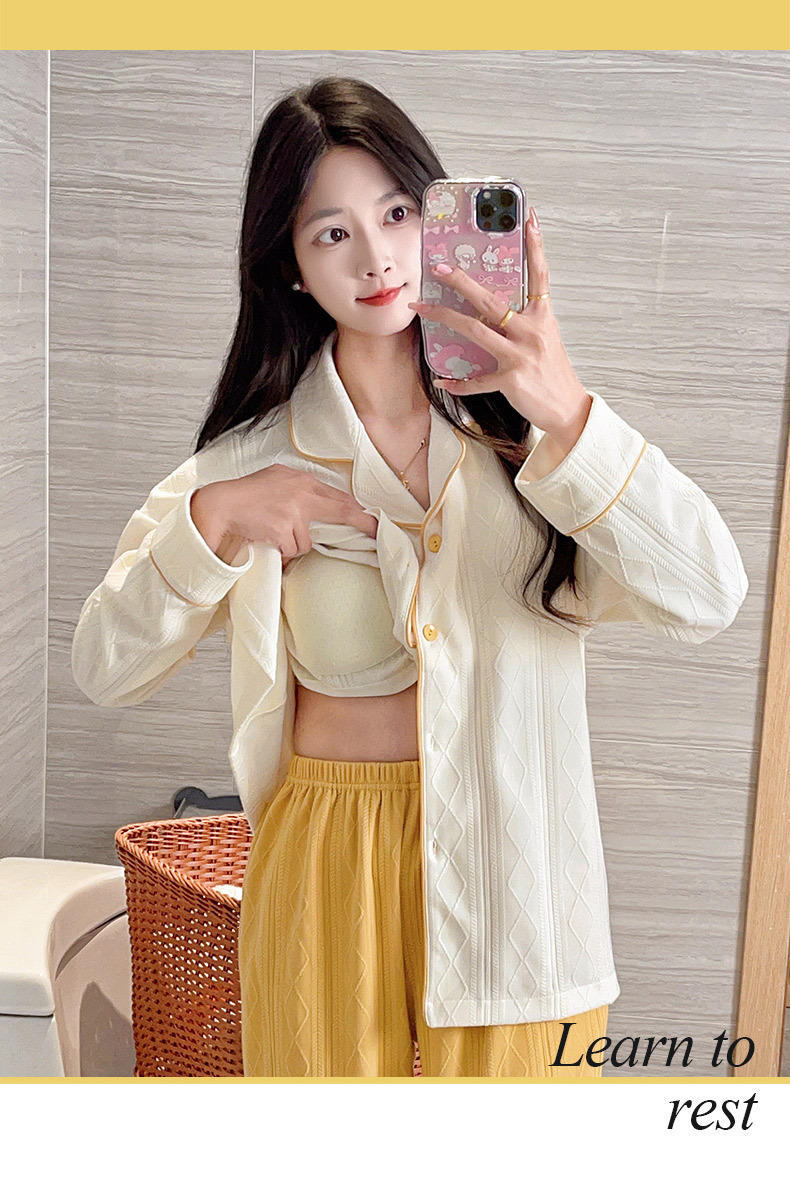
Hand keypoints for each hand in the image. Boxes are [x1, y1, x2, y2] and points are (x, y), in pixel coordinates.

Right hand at [200, 465, 378, 566]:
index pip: (338, 495)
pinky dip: (282, 552)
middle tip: (375, 531)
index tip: (373, 519)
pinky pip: (292, 551)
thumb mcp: (276, 480)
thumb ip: (298, 489)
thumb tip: (319, 503)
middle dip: (361, 522)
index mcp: (301, 479)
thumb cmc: (245, 495)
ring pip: (307, 542)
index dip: (357, 509)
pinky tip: (267, 540)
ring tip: (272, 534)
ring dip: (293, 545)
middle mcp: (301, 492)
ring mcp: (293, 511)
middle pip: (341, 509)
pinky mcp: (284, 528)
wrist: (221, 504)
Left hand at [408, 206, 591, 453]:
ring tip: (423, 307)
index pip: (540, 275)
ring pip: (475, 330)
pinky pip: (476, 380)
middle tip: (439, 267)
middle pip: (491, 300)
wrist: (567, 408)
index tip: (529, 218)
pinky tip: (441, 380)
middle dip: (462, 281)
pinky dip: (457, 382)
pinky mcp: (511, 380)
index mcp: (542, 318)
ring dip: (444, 317)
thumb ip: (525, 322)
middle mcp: (531, 332)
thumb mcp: (546, 339)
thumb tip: (494, 310)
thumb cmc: (553, 373)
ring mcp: (520, 356)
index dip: (536, 246)